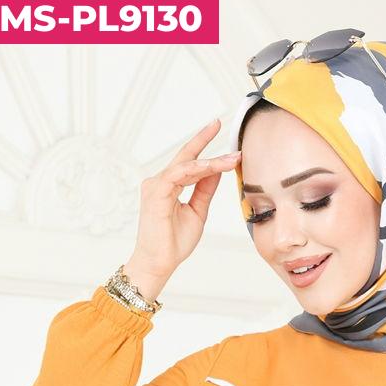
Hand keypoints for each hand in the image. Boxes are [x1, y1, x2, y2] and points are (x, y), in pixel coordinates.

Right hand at [124, 118, 241, 299]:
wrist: (159, 263)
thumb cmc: (173, 242)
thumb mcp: (198, 212)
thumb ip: (204, 191)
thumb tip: (215, 172)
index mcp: (169, 185)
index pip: (189, 162)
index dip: (204, 148)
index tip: (219, 133)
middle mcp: (160, 181)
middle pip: (186, 156)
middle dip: (203, 139)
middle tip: (219, 123)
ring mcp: (156, 186)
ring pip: (186, 165)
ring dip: (210, 160)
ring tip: (230, 158)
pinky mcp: (156, 193)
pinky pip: (179, 175)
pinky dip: (196, 170)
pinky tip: (212, 167)